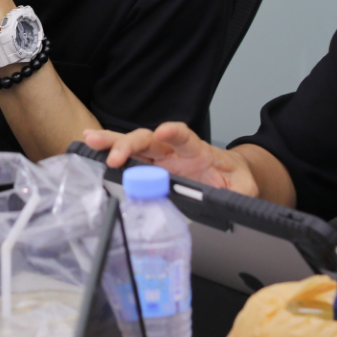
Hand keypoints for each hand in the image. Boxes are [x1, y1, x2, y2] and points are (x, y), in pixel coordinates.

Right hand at [79, 123, 258, 195]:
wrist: (230, 177)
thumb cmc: (235, 178)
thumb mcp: (246, 188)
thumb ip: (241, 193)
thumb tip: (232, 204)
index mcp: (198, 151)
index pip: (185, 137)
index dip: (174, 132)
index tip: (163, 131)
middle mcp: (174, 152)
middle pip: (149, 140)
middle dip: (130, 143)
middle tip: (113, 152)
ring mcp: (161, 160)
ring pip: (134, 147)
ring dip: (112, 143)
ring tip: (90, 139)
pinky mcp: (152, 170)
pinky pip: (130, 161)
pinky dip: (111, 154)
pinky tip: (92, 149)